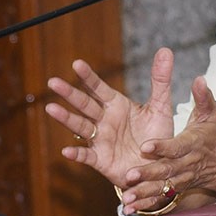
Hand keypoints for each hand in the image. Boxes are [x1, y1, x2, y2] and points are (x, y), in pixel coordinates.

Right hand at [45, 47, 176, 186]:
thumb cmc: (157, 134)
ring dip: (66, 118)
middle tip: (53, 82)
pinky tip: (66, 151)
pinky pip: (87, 156)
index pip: (99, 88)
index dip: (88, 77)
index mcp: (117, 106)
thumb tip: (165, 50)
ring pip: (81, 127)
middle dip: (69, 94)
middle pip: (85, 104)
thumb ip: (161, 80)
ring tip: (50, 108)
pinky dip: (77, 154)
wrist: (159, 165)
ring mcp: (101, 140)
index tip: (77, 63)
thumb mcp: (160, 106)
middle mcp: (105, 120)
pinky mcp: (102, 160)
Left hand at [118, 76, 215, 213]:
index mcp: (193, 144)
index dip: (162, 147)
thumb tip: (199, 79)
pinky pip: (161, 198)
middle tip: (130, 174)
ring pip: (162, 187)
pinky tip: (129, 208)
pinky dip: (146, 204)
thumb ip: (203, 97)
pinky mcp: (176, 188)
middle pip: (167, 169)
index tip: (146, 146)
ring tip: (127, 198)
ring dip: (144, 193)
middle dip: (149, 173)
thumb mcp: (210, 114)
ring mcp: (181, 178)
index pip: (177, 146)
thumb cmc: (212, 133)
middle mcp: (187, 163)